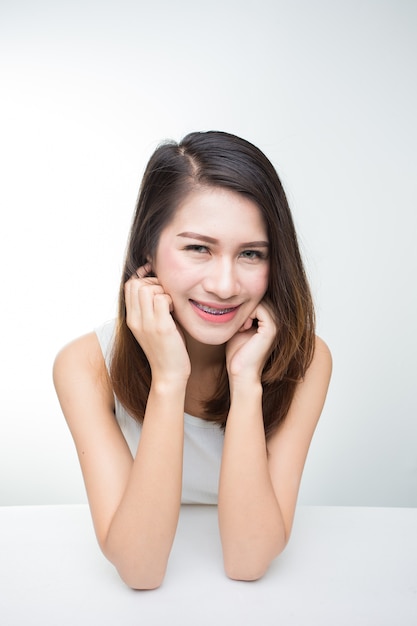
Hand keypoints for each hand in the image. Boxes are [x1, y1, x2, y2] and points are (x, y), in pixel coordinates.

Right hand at [125, 265, 190, 383]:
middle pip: (136, 284)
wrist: (168, 374)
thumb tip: (158, 286)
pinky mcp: (161, 328)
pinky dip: (170, 299)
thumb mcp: (152, 326)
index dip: (144, 279)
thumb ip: (151, 308)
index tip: (158, 286)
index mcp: (131, 319)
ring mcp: (147, 324)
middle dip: (153, 283)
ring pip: (146, 289)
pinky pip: (161, 299)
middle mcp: (135, 320)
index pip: (129, 286)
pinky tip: (174, 310)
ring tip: (170, 304)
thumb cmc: (166, 349)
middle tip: (165, 296)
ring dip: (161, 291)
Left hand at [225, 301, 276, 384]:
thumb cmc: (238, 354)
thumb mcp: (239, 329)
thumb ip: (243, 315)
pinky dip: (248, 314)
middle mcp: (278, 323)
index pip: (260, 300)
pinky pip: (260, 308)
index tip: (238, 322)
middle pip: (261, 298)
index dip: (246, 306)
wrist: (241, 373)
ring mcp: (277, 325)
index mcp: (271, 323)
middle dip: (247, 307)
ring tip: (241, 327)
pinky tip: (243, 328)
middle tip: (239, 324)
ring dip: (246, 310)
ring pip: (260, 301)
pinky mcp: (272, 329)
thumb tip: (235, 299)